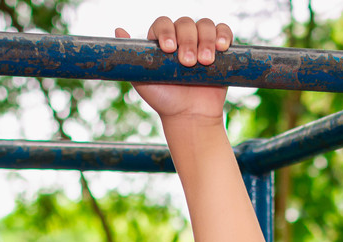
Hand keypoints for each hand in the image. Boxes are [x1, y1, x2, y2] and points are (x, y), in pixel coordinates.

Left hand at [114, 16, 232, 122]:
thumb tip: (118, 30)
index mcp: (161, 41)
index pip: (163, 24)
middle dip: (187, 41)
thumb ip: (130, 59)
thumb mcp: (142, 81)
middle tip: (187, 63)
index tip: (169, 50)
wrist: (189, 116)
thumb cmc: (164, 100)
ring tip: (205, 61)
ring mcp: (201, 41)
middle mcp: (181, 37)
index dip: (166, 32)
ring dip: (206, 40)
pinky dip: (224, 35)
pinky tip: (222, 47)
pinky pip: (224, 31)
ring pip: (205, 25)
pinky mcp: (220, 49)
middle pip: (185, 23)